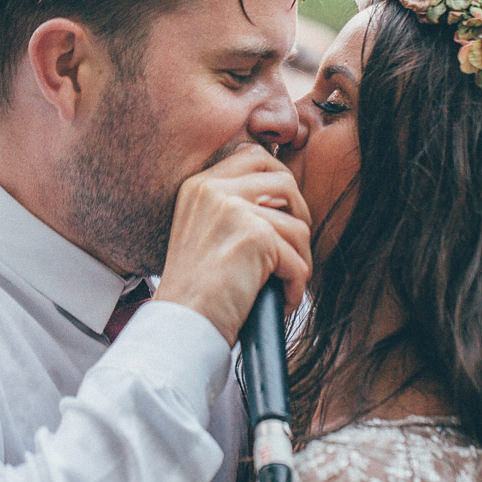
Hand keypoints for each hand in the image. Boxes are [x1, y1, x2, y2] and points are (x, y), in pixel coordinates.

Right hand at [154, 144, 311, 345]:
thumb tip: (285, 193)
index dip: (279, 181)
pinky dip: (297, 286)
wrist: (182, 325)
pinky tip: (281, 301)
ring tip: (283, 284)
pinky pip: (298, 260)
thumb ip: (233, 205)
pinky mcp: (255, 237)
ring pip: (298, 225)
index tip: (283, 213)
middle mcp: (213, 190)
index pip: (253, 156)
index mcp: (199, 185)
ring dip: (299, 260)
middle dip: (299, 215)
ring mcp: (234, 210)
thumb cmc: (196, 290)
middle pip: (285, 181)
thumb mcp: (203, 231)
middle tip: (292, 248)